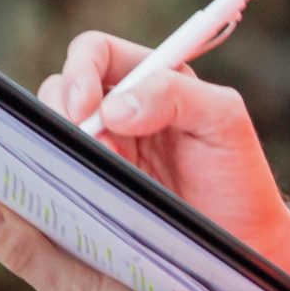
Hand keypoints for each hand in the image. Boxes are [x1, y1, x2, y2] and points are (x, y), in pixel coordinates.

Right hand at [43, 33, 289, 290]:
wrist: (238, 238)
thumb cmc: (237, 174)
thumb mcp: (223, 120)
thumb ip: (177, 95)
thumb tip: (114, 106)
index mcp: (153, 80)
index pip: (97, 53)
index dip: (81, 70)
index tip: (86, 107)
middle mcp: (122, 110)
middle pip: (62, 88)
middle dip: (61, 108)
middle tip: (82, 142)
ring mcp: (103, 150)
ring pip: (51, 130)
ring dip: (58, 144)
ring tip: (91, 169)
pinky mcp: (91, 186)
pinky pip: (54, 171)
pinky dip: (54, 173)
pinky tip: (75, 188)